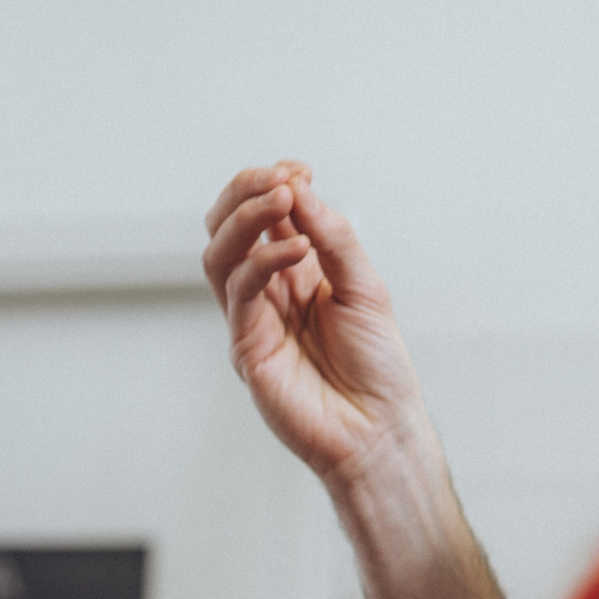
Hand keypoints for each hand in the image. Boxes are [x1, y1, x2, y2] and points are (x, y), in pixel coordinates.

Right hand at [202, 163, 435, 493]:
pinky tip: (298, 248)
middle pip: (228, 227)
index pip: (265, 215)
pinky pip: (240, 292)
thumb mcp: (366, 287)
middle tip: (279, 177)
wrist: (378, 430)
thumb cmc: (377, 367)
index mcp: (296, 273)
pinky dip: (264, 260)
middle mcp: (267, 292)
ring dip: (245, 216)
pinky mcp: (247, 348)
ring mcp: (252, 320)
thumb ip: (334, 239)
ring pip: (220, 254)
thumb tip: (300, 189)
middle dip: (246, 191)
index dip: (273, 183)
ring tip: (281, 197)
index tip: (300, 169)